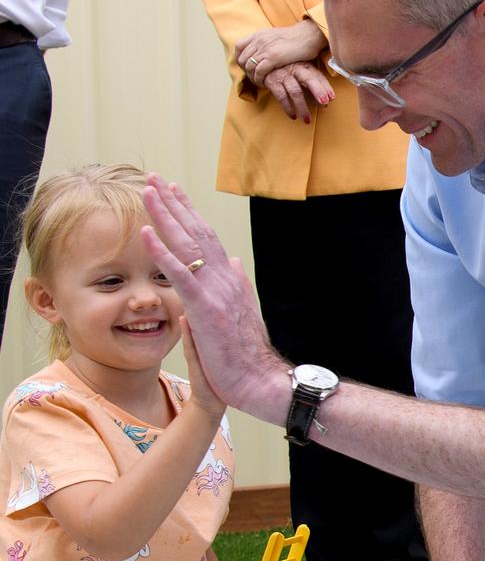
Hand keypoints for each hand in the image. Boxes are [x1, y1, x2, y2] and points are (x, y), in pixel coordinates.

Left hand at [142, 177, 286, 423]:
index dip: (189, 214)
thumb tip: (232, 261)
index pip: (207, 239)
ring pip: (187, 244)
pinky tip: (146, 232)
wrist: (260, 381)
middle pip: (196, 232)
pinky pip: (179, 274)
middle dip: (174, 204)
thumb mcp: (243, 313)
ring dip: (165, 216)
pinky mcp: (205, 308)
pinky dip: (161, 251)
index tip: (175, 193)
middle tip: (155, 179)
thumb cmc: (247, 356)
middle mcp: (224, 278)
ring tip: (148, 192)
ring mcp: (216, 292)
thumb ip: (235, 285)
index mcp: (230, 280)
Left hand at [236, 20, 327, 84]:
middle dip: (246, 72)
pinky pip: (258, 72)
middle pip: (242, 59)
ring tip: (260, 82)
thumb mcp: (276, 37)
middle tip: (255, 78)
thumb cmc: (297, 39)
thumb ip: (266, 43)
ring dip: (252, 78)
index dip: (240, 59)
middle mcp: (259, 40)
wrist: (309, 36)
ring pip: (249, 67)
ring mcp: (265, 48)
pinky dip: (259, 80)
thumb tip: (261, 53)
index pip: (238, 47)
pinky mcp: (272, 57)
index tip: (247, 68)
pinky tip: (265, 83)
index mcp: (259, 34)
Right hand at [264, 61, 334, 121]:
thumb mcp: (300, 71)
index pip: (317, 75)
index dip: (325, 86)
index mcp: (304, 65)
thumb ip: (313, 83)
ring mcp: (283, 75)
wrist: (262, 64)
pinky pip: (281, 96)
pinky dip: (288, 107)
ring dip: (302, 107)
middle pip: (308, 79)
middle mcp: (295, 68)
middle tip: (324, 103)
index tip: (331, 98)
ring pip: (295, 91)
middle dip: (318, 91)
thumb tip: (327, 101)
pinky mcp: (272, 82)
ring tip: (307, 120)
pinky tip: (293, 116)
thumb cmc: (287, 70)